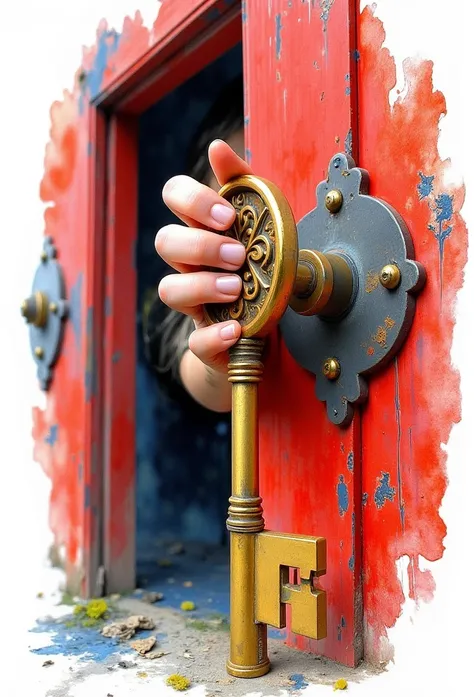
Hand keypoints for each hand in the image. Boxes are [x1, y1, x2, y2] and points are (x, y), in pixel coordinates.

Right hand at [156, 140, 251, 373]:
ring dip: (202, 286)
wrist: (270, 329)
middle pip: (165, 241)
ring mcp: (195, 303)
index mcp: (203, 228)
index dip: (193, 201)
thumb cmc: (262, 270)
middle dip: (201, 245)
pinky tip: (236, 328)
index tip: (228, 217)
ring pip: (169, 289)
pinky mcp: (206, 341)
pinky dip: (214, 335)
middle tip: (237, 256)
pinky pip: (195, 342)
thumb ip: (246, 187)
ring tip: (236, 289)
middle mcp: (190, 264)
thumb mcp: (263, 226)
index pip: (174, 195)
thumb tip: (218, 147)